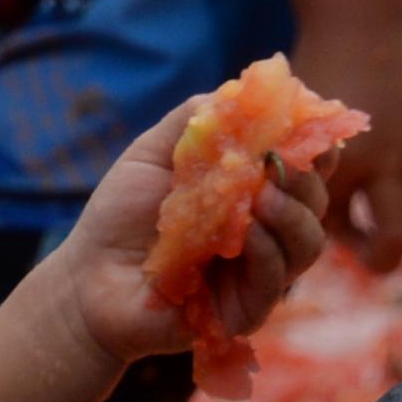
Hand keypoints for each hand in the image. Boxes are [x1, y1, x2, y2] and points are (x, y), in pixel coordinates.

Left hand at [50, 95, 332, 365]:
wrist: (86, 278)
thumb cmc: (119, 215)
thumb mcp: (153, 153)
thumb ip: (194, 120)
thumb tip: (242, 91)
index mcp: (250, 190)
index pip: (304, 166)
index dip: (314, 144)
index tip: (309, 124)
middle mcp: (264, 229)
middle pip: (314, 202)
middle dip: (304, 177)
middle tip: (278, 161)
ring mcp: (258, 272)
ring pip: (307, 242)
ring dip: (292, 214)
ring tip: (264, 196)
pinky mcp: (244, 310)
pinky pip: (274, 281)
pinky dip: (266, 252)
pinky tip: (246, 233)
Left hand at [292, 12, 401, 272]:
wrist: (358, 21)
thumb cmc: (313, 73)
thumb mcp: (291, 123)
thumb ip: (292, 169)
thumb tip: (280, 218)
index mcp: (335, 166)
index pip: (333, 231)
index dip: (325, 237)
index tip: (323, 235)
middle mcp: (381, 166)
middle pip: (391, 245)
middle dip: (378, 257)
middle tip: (370, 254)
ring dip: (396, 202)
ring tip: (378, 185)